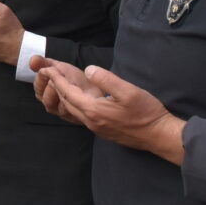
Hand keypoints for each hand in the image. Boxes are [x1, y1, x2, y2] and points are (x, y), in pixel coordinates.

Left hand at [33, 57, 185, 164]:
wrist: (159, 136)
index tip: (47, 69)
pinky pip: (82, 115)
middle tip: (49, 74)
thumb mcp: (128, 91)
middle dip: (56, 87)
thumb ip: (106, 79)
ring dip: (65, 96)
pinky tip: (78, 98)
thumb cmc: (146, 112)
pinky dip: (75, 104)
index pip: (68, 92)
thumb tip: (88, 70)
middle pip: (67, 102)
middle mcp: (91, 121)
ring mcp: (96, 128)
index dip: (56, 79)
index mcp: (94, 110)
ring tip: (60, 83)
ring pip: (74, 110)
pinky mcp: (103, 130)